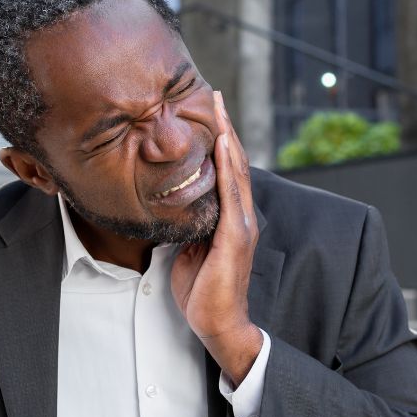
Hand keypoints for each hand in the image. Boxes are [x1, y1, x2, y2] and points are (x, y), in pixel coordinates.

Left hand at [171, 91, 263, 384]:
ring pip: (235, 170)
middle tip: (214, 93)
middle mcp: (241, 216)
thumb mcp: (191, 249)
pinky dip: (228, 166)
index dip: (219, 138)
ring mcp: (241, 225)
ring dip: (227, 136)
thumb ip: (191, 225)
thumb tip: (175, 207)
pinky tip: (222, 143)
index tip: (209, 110)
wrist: (217, 323)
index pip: (226, 169)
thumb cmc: (203, 290)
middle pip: (234, 161)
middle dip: (225, 125)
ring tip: (219, 107)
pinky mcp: (235, 237)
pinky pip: (232, 194)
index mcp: (230, 218)